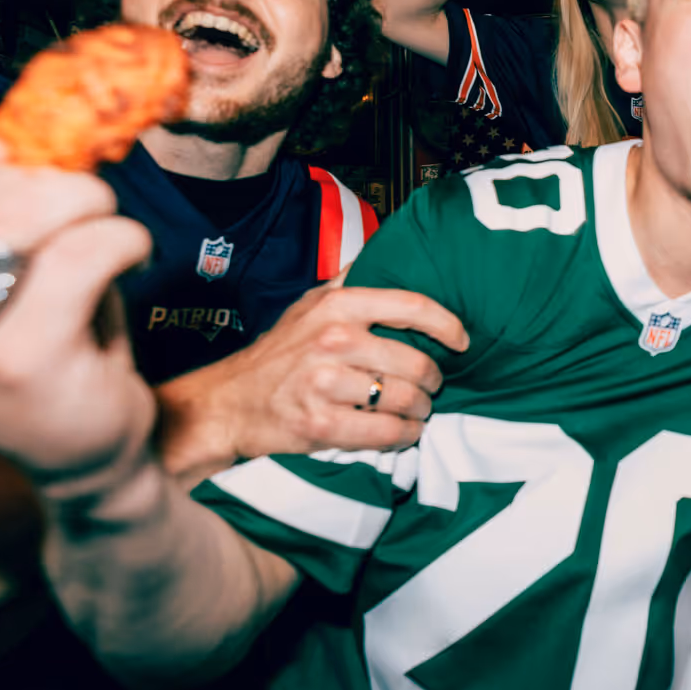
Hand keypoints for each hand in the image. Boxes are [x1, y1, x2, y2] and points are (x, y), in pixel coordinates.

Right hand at [0, 125, 155, 492]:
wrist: (83, 447)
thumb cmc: (43, 336)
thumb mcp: (1, 260)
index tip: (5, 154)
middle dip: (34, 176)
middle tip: (78, 197)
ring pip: (18, 218)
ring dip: (83, 202)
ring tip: (106, 224)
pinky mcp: (15, 362)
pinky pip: (78, 258)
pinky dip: (120, 240)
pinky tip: (132, 256)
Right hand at [158, 275, 468, 483]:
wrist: (228, 403)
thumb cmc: (278, 353)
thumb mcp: (309, 304)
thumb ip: (348, 281)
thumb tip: (387, 254)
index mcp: (338, 306)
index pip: (412, 306)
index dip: (447, 324)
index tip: (462, 341)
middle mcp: (334, 340)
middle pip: (416, 363)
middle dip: (433, 381)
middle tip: (431, 388)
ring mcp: (326, 383)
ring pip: (405, 399)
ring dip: (421, 410)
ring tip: (418, 410)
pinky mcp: (321, 423)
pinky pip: (386, 432)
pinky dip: (404, 435)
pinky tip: (403, 432)